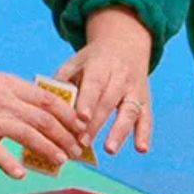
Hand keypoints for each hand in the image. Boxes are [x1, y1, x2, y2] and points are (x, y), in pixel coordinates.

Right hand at [0, 68, 85, 178]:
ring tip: (61, 161)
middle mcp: (4, 101)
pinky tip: (21, 174)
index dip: (69, 115)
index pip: (48, 100)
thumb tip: (32, 110)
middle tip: (76, 150)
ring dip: (48, 149)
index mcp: (9, 86)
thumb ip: (12, 95)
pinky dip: (10, 164)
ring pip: (28, 134)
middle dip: (65, 136)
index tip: (81, 127)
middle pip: (44, 119)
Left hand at [54, 6, 154, 153]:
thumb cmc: (93, 60)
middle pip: (108, 101)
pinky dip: (144, 134)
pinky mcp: (145, 100)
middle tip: (82, 143)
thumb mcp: (76, 62)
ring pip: (129, 111)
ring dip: (119, 131)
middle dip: (96, 123)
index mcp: (100, 65)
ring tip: (109, 149)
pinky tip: (141, 149)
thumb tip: (46, 106)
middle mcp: (120, 77)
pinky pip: (146, 118)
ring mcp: (135, 89)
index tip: (81, 118)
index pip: (94, 84)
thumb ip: (62, 81)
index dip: (88, 101)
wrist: (125, 44)